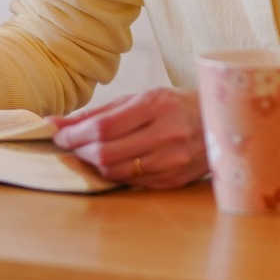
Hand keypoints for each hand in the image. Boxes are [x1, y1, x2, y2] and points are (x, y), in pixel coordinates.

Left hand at [51, 87, 207, 189]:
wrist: (222, 123)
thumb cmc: (174, 106)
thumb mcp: (139, 98)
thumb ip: (99, 113)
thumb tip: (58, 124)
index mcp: (156, 105)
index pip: (104, 126)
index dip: (75, 134)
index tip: (59, 134)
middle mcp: (167, 133)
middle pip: (107, 152)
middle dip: (81, 150)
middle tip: (71, 145)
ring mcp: (172, 160)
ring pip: (116, 171)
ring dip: (95, 163)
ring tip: (91, 152)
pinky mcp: (174, 179)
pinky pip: (131, 181)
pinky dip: (116, 172)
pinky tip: (115, 161)